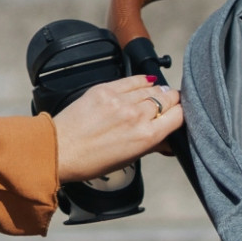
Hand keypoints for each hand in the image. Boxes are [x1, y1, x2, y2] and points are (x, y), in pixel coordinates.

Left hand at [53, 75, 184, 183]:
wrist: (60, 149)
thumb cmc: (92, 161)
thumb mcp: (129, 158)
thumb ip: (153, 145)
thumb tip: (170, 141)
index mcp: (146, 137)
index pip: (179, 115)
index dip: (180, 114)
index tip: (176, 114)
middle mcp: (137, 115)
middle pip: (168, 98)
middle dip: (171, 101)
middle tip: (167, 104)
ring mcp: (121, 100)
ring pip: (152, 87)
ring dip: (156, 91)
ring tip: (153, 96)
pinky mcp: (106, 89)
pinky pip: (133, 79)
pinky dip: (141, 81)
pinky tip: (144, 84)